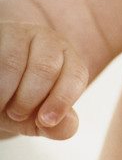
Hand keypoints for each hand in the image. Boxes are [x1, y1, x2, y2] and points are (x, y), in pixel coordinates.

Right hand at [0, 21, 87, 138]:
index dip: (62, 100)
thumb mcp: (37, 119)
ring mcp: (18, 33)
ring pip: (13, 62)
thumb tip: (69, 125)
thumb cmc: (16, 102)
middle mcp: (47, 40)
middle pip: (46, 68)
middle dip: (29, 99)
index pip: (76, 74)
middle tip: (16, 114)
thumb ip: (58, 126)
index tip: (44, 121)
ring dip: (4, 92)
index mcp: (67, 58)